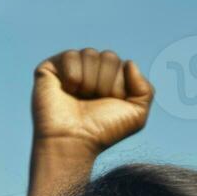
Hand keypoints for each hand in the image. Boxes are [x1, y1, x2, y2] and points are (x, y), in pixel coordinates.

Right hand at [32, 48, 153, 152]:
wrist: (73, 141)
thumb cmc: (102, 131)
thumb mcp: (136, 115)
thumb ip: (145, 89)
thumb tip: (129, 63)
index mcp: (109, 80)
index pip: (122, 65)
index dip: (119, 86)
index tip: (109, 104)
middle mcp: (90, 72)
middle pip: (109, 57)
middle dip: (105, 83)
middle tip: (94, 101)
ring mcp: (70, 68)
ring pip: (90, 54)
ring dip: (89, 81)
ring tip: (80, 97)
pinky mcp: (50, 68)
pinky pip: (70, 55)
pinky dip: (73, 75)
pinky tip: (67, 90)